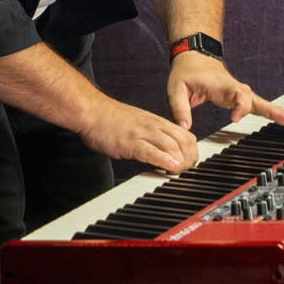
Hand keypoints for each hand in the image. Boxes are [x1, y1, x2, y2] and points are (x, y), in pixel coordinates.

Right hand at [75, 94, 200, 174]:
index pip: (186, 136)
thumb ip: (151, 138)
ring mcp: (142, 133)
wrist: (91, 110)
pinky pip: (151, 151)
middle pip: (185, 141)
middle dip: (190, 159)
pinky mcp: (130, 142)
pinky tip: (170, 168)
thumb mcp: (138, 125)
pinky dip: (164, 160)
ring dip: (180, 162)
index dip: (192, 152)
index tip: (188, 164)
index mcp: (156, 122)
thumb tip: (161, 156)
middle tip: (185, 172)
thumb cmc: (109, 119)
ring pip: (172, 146)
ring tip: (178, 173)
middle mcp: (154, 126)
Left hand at [166, 52, 283, 129]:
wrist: (193, 57)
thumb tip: (185, 127)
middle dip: (270, 109)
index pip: (237, 94)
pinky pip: (256, 104)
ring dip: (274, 110)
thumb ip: (179, 108)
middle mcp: (233, 87)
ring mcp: (238, 92)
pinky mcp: (238, 97)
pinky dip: (270, 111)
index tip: (235, 118)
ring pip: (258, 101)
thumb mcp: (175, 88)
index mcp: (219, 84)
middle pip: (254, 98)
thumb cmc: (186, 72)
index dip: (240, 106)